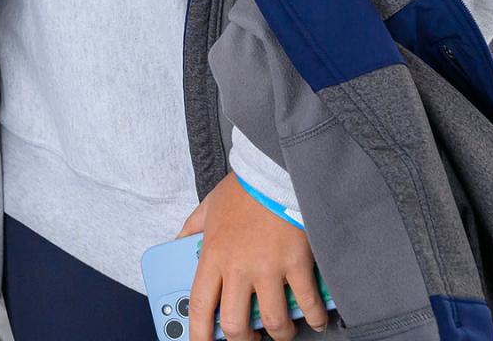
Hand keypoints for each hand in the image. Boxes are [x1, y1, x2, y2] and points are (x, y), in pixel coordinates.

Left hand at [183, 175, 325, 340]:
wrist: (273, 169)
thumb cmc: (242, 189)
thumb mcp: (208, 206)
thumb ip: (191, 228)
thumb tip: (177, 244)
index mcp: (213, 254)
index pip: (200, 305)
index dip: (199, 334)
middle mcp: (238, 266)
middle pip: (236, 324)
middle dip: (242, 340)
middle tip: (248, 337)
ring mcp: (269, 267)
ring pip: (273, 322)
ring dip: (279, 333)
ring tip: (282, 330)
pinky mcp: (297, 263)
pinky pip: (307, 304)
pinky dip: (313, 317)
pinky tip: (315, 318)